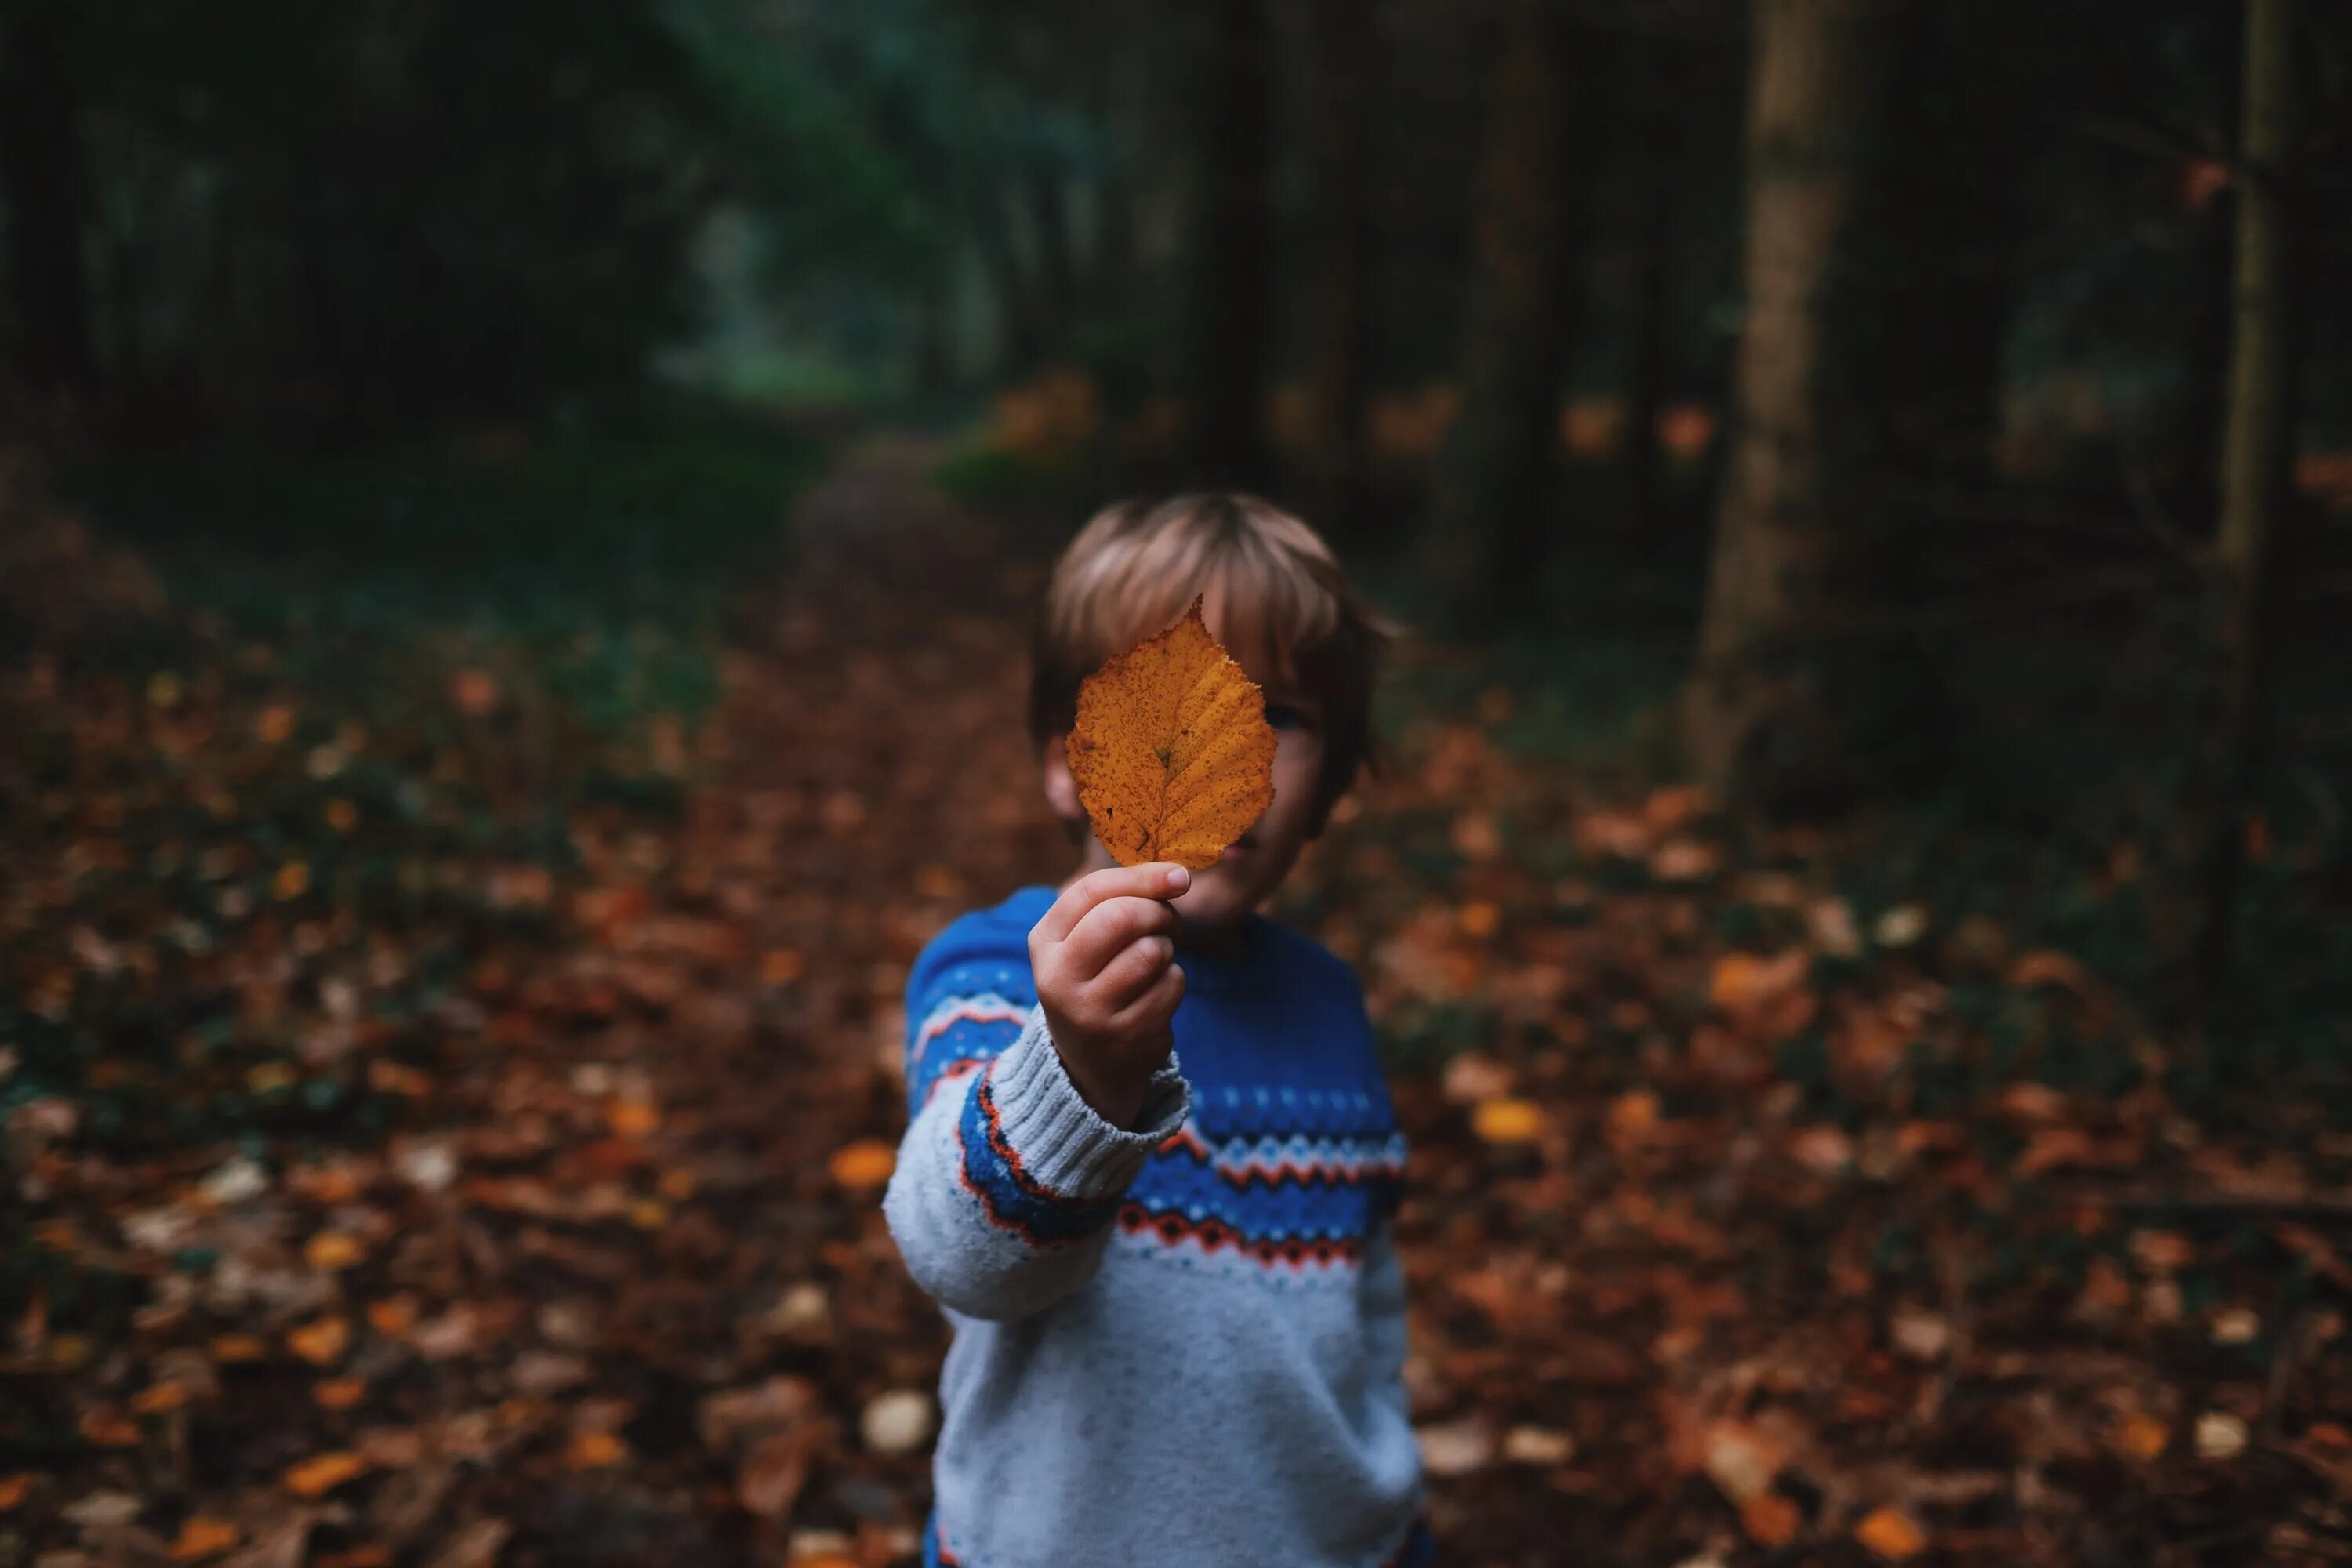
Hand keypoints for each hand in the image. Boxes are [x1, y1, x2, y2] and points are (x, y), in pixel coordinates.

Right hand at [1028, 863, 1190, 1126]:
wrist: (1089, 1062)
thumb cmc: (1094, 979)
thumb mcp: (1084, 939)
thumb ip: (1119, 900)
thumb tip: (1178, 876)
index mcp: (1044, 943)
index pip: (1091, 891)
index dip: (1141, 877)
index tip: (1178, 876)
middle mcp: (1059, 978)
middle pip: (1120, 918)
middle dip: (1157, 911)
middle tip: (1168, 921)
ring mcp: (1092, 1012)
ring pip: (1151, 951)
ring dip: (1166, 948)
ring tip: (1154, 959)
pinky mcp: (1127, 1036)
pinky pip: (1171, 984)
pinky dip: (1174, 980)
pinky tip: (1155, 993)